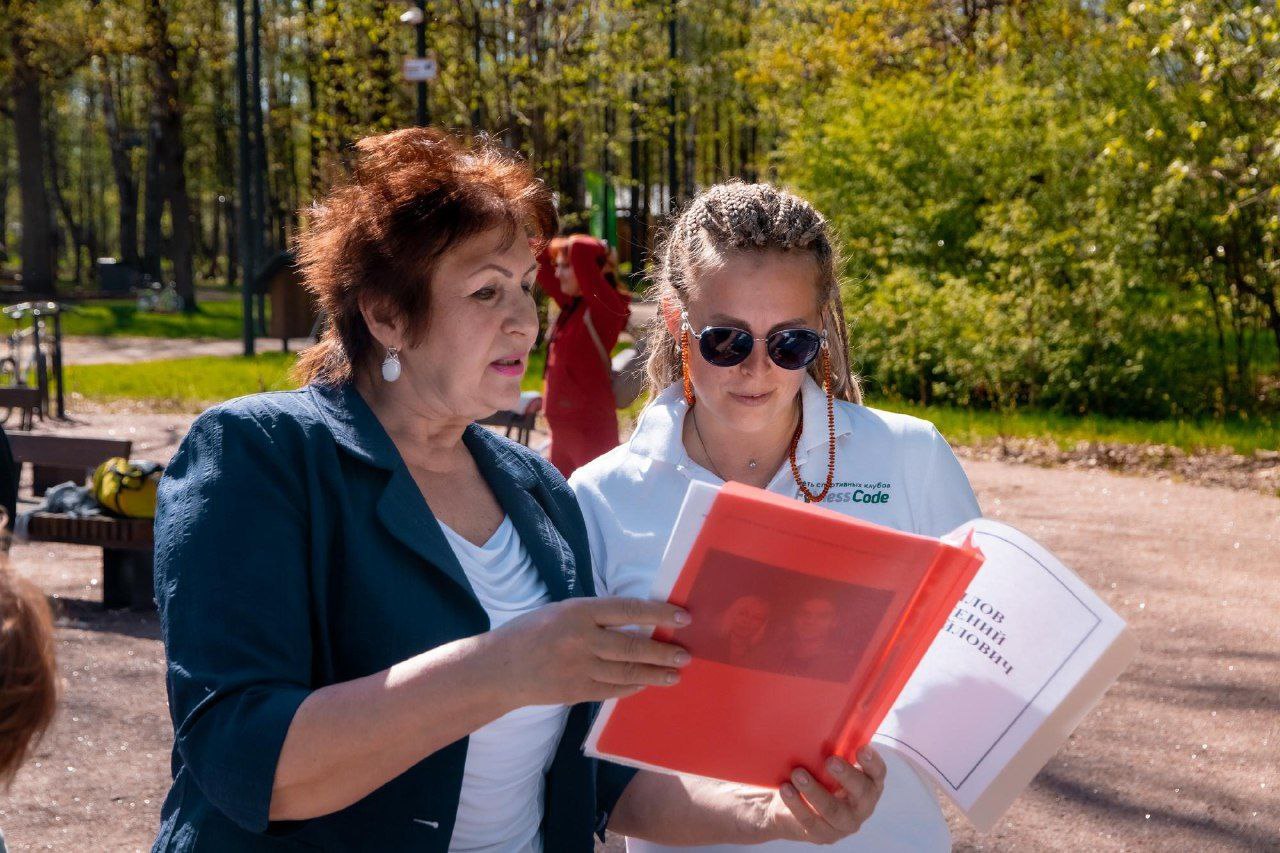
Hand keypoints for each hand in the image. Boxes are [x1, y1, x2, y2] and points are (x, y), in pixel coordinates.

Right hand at [486, 597, 691, 706]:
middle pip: (633, 646)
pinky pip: (613, 690)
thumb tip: (638, 620)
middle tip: (686, 655)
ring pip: (627, 672)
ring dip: (655, 674)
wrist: (499, 668)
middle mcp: (581, 639)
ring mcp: (579, 668)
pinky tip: (646, 684)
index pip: (628, 610)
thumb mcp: (562, 611)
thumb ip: (596, 616)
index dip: (659, 613)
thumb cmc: (532, 631)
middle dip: (663, 652)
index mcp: (578, 612)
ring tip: (675, 674)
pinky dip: (633, 687)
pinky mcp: (576, 692)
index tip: (683, 618)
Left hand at [763, 749, 886, 843]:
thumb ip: (833, 750)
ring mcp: (844, 824)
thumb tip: (825, 721)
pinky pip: (811, 822)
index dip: (873, 762)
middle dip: (847, 776)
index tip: (862, 748)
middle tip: (830, 761)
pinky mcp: (824, 835)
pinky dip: (797, 804)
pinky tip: (786, 789)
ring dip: (815, 791)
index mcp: (868, 784)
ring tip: (798, 774)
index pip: (878, 774)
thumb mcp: (827, 763)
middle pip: (862, 793)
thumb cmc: (816, 775)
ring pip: (834, 810)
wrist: (792, 804)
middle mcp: (862, 806)